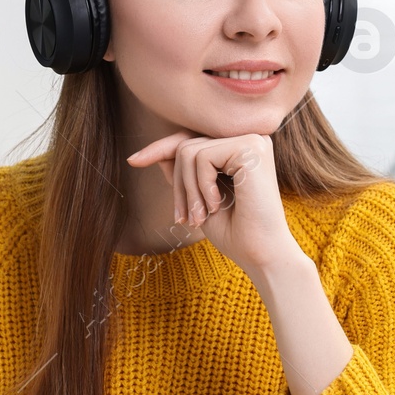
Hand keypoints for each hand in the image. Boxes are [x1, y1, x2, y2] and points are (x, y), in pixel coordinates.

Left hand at [126, 130, 302, 275]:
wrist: (261, 255)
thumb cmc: (236, 233)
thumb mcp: (200, 201)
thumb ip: (185, 175)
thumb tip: (159, 153)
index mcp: (240, 149)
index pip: (192, 140)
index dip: (160, 149)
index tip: (133, 161)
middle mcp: (249, 139)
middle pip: (186, 146)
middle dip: (178, 186)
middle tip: (186, 218)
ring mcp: (252, 140)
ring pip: (189, 151)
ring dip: (188, 190)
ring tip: (202, 216)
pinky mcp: (251, 147)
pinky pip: (201, 157)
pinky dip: (200, 186)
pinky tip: (216, 205)